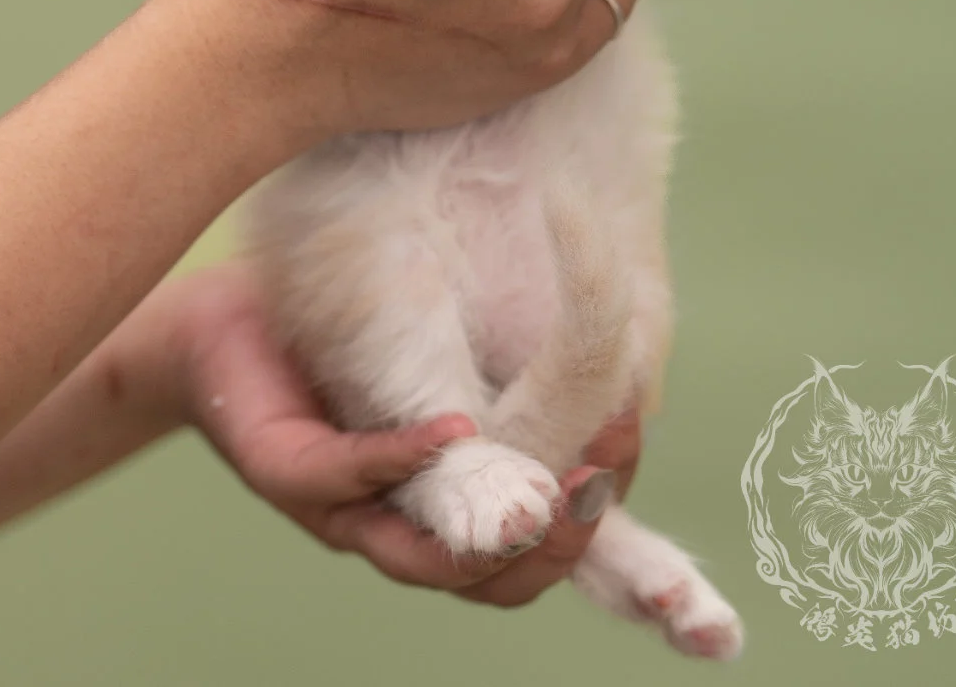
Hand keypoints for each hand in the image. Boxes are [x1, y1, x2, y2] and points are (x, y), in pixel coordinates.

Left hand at [179, 265, 638, 604]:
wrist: (235, 315)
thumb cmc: (358, 330)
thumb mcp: (475, 342)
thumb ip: (549, 365)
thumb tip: (642, 350)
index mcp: (475, 501)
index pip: (577, 565)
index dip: (649, 600)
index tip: (720, 639)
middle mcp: (418, 526)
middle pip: (508, 582)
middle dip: (569, 546)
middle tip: (607, 470)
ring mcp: (349, 512)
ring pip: (431, 561)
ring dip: (499, 525)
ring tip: (552, 483)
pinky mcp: (289, 471)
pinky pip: (349, 481)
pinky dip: (406, 460)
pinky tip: (456, 425)